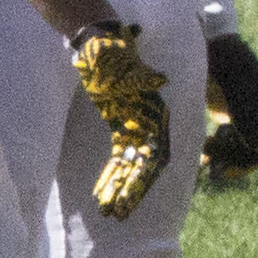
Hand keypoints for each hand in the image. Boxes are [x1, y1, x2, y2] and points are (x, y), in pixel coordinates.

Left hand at [71, 20, 173, 217]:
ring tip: (107, 212)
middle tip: (116, 214)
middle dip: (130, 191)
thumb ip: (140, 77)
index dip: (144, 180)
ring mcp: (136, 127)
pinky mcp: (122, 128)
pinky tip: (100, 194)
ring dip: (119, 188)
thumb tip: (158, 78)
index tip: (129, 198)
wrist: (99, 44)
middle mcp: (151, 124)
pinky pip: (119, 158)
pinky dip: (111, 176)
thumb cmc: (112, 54)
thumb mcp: (125, 66)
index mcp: (156, 114)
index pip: (155, 156)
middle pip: (144, 167)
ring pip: (131, 166)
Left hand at [200, 29, 257, 199]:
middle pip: (255, 149)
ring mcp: (243, 109)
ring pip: (239, 144)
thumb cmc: (222, 56)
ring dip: (224, 157)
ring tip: (204, 166)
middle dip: (236, 164)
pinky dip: (217, 146)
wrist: (205, 35)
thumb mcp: (234, 85)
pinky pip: (228, 136)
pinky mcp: (228, 108)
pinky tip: (202, 154)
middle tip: (214, 173)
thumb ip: (247, 114)